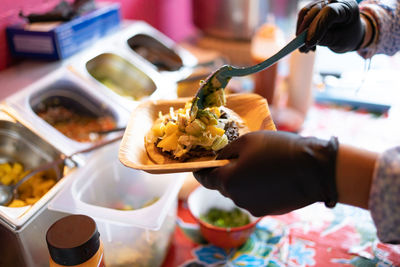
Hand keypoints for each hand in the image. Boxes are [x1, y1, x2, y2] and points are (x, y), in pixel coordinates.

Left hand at [193, 131, 338, 215]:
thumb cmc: (278, 150)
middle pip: (223, 185)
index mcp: (228, 182)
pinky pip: (254, 197)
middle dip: (225, 172)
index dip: (200, 170)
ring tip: (257, 165)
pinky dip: (256, 188)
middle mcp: (237, 199)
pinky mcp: (268, 211)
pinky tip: (270, 176)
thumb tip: (220, 159)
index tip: (199, 164)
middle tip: (235, 158)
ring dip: (242, 180)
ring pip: (239, 192)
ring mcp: (253, 208)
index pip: (204, 178)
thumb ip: (227, 151)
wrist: (314, 170)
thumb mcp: (248, 141)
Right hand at [296, 0, 363, 52]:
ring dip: (301, 32)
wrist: (350, 32)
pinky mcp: (314, 8)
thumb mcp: (340, 41)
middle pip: (314, 11)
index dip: (317, 26)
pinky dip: (301, 31)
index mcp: (347, 7)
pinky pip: (302, 17)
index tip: (308, 43)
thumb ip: (325, 39)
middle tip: (302, 49)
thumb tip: (306, 41)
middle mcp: (335, 1)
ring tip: (305, 48)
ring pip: (305, 13)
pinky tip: (306, 43)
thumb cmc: (348, 37)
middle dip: (305, 31)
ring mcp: (323, 3)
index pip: (329, 12)